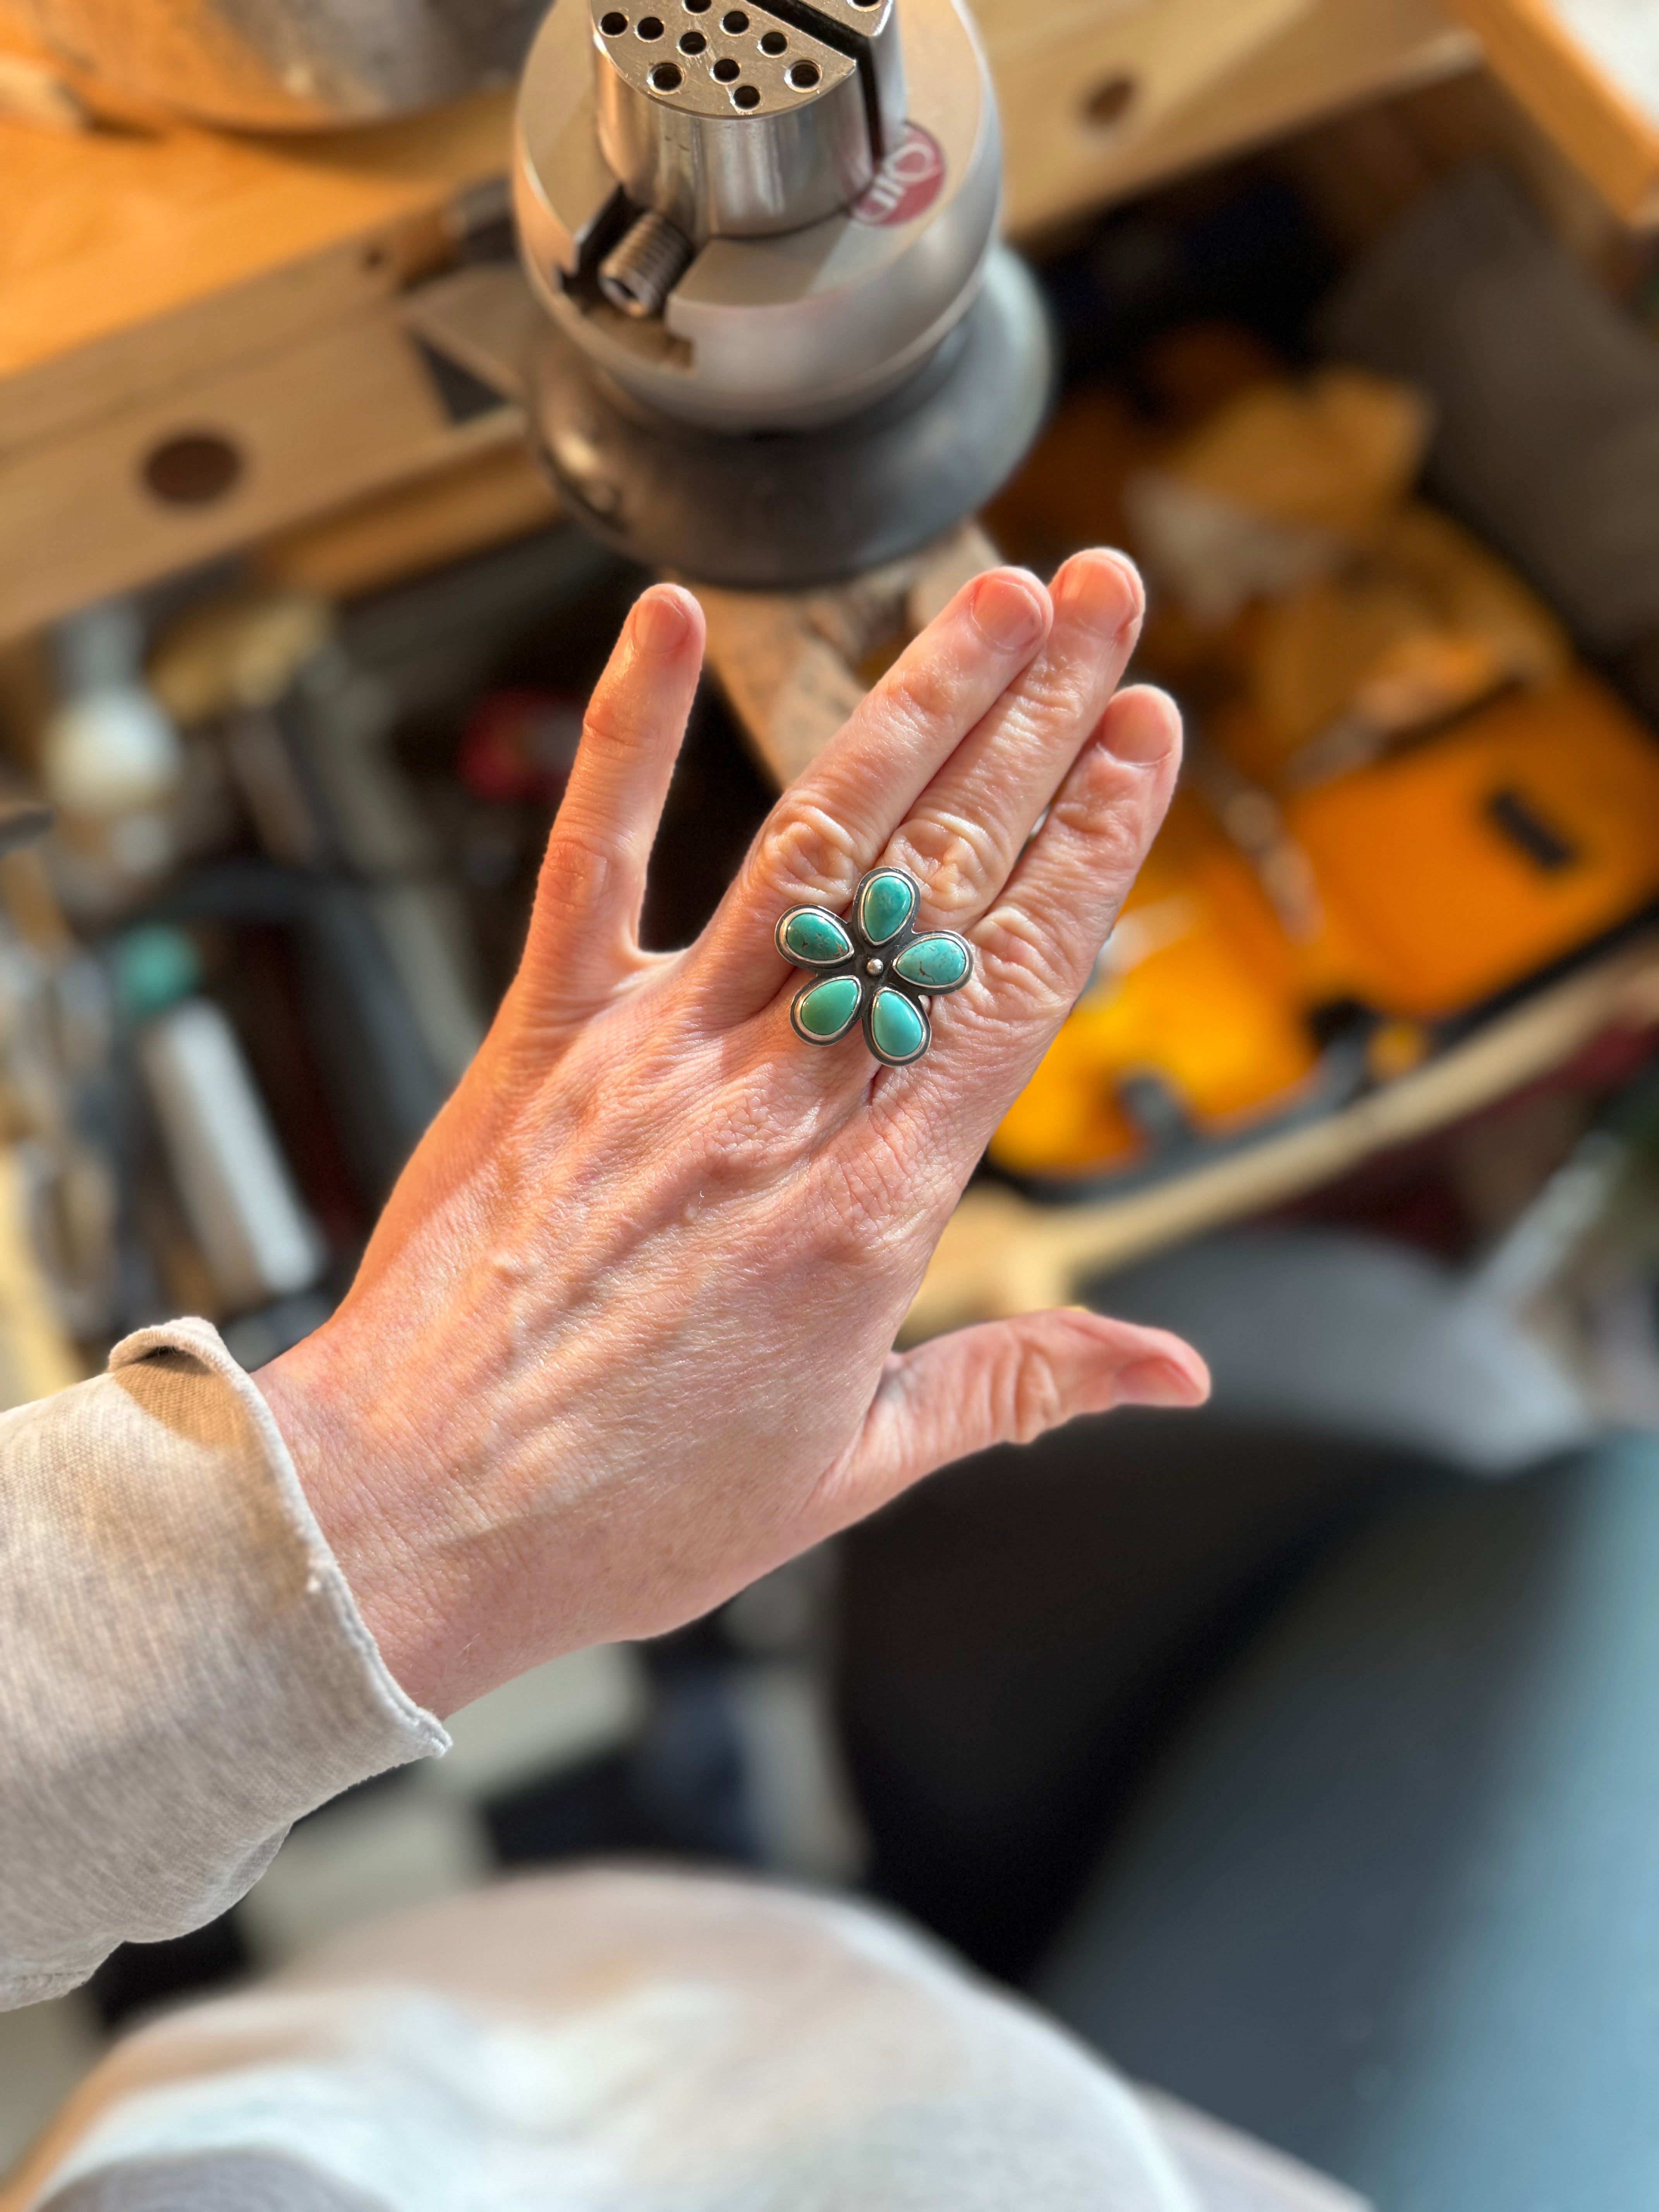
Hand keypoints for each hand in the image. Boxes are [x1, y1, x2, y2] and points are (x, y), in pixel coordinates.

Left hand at [256, 552, 1207, 1716]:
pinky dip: (625, 735)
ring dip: (907, 706)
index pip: (1016, 980)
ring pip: (811, 847)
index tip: (1146, 729)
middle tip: (1104, 598)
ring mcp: (657, 1054)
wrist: (415, 1513)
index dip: (1094, 839)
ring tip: (985, 597)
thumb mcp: (857, 1469)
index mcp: (874, 1210)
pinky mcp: (543, 1036)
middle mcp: (782, 1105)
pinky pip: (591, 859)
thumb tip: (1175, 1367)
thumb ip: (1020, 1385)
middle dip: (1039, 721)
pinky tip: (664, 618)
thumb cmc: (629, 1508)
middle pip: (940, 880)